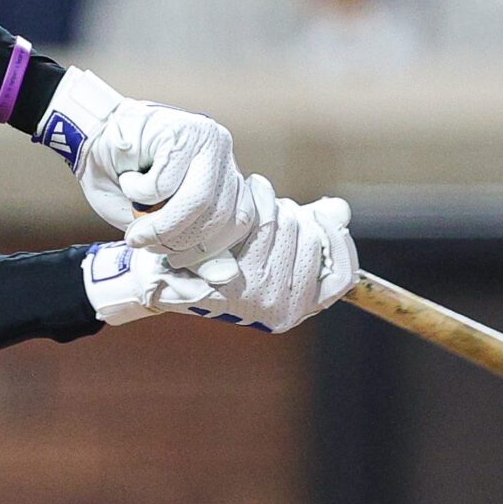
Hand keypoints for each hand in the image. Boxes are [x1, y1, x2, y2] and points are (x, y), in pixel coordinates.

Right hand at [37, 68, 260, 262]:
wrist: (87, 136)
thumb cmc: (121, 180)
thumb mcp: (157, 221)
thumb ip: (191, 244)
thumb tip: (225, 276)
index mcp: (225, 173)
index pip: (240, 220)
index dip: (208, 248)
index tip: (176, 258)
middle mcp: (222, 152)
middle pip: (219, 215)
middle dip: (177, 240)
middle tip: (144, 242)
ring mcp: (204, 138)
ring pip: (197, 201)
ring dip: (159, 224)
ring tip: (134, 225)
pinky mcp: (179, 130)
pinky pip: (164, 183)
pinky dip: (137, 191)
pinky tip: (128, 178)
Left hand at [82, 191, 357, 333]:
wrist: (160, 274)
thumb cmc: (215, 259)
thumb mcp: (269, 248)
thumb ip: (308, 231)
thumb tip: (338, 209)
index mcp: (295, 308)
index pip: (342, 274)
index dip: (337, 241)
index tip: (320, 217)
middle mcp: (283, 308)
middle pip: (313, 239)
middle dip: (292, 215)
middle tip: (266, 209)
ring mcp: (261, 295)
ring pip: (288, 224)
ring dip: (270, 203)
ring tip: (249, 204)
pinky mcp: (236, 276)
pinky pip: (266, 222)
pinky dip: (259, 201)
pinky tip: (248, 195)